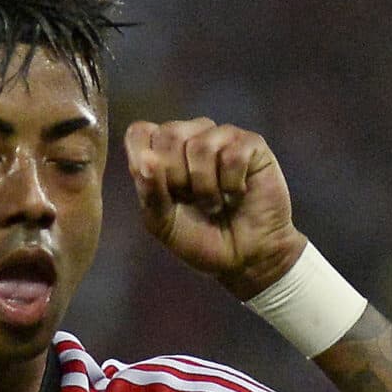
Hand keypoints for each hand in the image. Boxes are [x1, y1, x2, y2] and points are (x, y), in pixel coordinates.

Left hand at [123, 118, 304, 297]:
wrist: (244, 258)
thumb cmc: (200, 238)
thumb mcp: (162, 222)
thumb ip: (149, 190)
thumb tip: (147, 158)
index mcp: (162, 150)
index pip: (139, 133)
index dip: (144, 162)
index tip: (162, 192)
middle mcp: (191, 135)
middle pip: (169, 134)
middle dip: (176, 178)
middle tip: (192, 200)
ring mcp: (222, 137)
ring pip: (200, 146)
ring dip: (206, 187)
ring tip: (215, 203)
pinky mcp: (252, 144)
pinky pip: (232, 155)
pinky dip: (232, 185)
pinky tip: (237, 195)